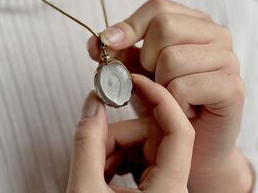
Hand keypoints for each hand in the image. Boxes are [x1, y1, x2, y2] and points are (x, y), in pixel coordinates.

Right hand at [66, 74, 194, 192]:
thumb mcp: (85, 189)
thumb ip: (86, 141)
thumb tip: (92, 102)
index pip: (179, 131)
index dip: (159, 99)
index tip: (135, 81)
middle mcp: (172, 190)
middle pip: (151, 138)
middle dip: (117, 135)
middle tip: (92, 142)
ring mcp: (162, 191)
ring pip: (141, 148)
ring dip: (112, 149)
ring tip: (91, 166)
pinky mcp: (151, 191)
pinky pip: (136, 161)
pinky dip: (114, 160)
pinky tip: (99, 172)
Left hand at [87, 0, 253, 191]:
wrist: (192, 140)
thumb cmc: (165, 98)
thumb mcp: (136, 69)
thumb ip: (118, 52)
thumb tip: (95, 41)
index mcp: (192, 22)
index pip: (157, 7)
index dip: (130, 25)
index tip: (110, 43)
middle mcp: (214, 33)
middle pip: (164, 26)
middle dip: (146, 58)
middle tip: (154, 78)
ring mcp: (227, 59)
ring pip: (171, 58)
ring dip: (159, 84)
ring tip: (169, 95)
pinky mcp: (231, 87)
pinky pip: (182, 87)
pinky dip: (172, 103)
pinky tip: (181, 109)